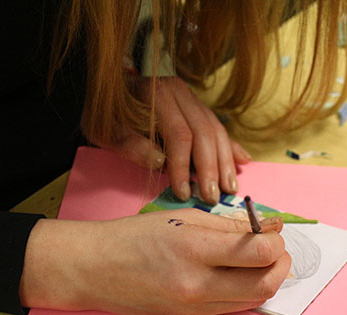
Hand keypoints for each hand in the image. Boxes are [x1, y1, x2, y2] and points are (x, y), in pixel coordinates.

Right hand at [19, 209, 289, 314]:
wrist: (95, 270)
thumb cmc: (135, 237)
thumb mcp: (184, 218)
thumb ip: (231, 226)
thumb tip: (272, 227)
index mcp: (194, 249)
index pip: (259, 253)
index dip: (276, 242)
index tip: (273, 233)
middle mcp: (197, 284)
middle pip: (265, 285)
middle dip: (281, 265)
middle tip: (276, 250)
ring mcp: (194, 307)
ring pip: (253, 300)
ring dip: (267, 280)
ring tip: (259, 261)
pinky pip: (232, 307)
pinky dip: (245, 291)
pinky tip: (238, 275)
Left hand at [116, 77, 251, 203]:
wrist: (106, 86)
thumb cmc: (104, 111)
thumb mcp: (105, 129)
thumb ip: (130, 144)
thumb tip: (160, 163)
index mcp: (158, 95)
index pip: (180, 135)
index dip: (184, 167)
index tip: (184, 192)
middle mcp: (179, 93)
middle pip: (205, 133)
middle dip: (211, 169)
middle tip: (213, 197)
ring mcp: (190, 98)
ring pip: (216, 131)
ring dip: (225, 162)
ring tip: (229, 188)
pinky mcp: (195, 106)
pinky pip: (218, 127)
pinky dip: (230, 146)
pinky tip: (242, 160)